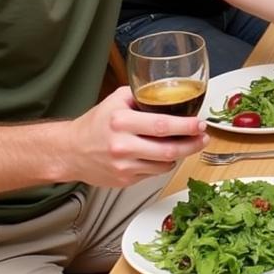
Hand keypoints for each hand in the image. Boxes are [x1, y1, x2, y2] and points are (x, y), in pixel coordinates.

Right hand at [65, 87, 207, 187]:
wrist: (70, 151)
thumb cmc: (95, 124)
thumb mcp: (116, 101)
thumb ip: (142, 95)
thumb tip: (170, 93)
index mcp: (121, 121)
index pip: (162, 125)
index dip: (187, 126)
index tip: (201, 124)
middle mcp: (122, 145)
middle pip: (168, 149)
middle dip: (192, 144)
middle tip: (203, 137)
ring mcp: (123, 166)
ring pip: (165, 163)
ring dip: (180, 154)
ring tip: (187, 145)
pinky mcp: (125, 180)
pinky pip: (154, 173)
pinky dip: (164, 164)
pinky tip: (162, 155)